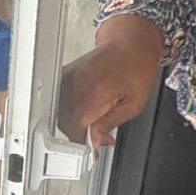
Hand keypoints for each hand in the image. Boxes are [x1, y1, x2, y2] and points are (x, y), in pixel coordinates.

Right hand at [58, 14, 164, 146]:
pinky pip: (58, 100)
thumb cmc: (136, 66)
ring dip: (74, 124)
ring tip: (94, 123)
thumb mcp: (132, 105)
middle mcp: (75, 86)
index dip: (83, 146)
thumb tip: (94, 142)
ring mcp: (68, 79)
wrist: (130, 41)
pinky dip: (68, 111)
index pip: (76, 131)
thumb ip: (108, 125)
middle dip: (80, 137)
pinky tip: (84, 111)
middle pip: (65, 124)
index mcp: (92, 94)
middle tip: (98, 138)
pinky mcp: (65, 75)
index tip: (91, 153)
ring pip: (60, 114)